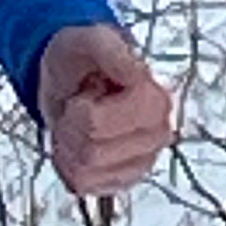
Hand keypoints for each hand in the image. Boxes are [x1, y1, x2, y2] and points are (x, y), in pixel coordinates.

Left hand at [39, 23, 173, 195]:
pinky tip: (77, 142)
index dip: (83, 109)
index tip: (91, 89)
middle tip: (81, 104)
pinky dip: (69, 164)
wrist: (68, 75)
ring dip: (69, 144)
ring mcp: (142, 161)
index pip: (101, 126)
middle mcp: (157, 134)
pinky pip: (84, 185)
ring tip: (79, 121)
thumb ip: (112, 51)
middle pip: (92, 151)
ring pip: (87, 170)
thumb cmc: (80, 56)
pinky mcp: (123, 180)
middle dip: (73, 126)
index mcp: (157, 100)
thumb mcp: (90, 39)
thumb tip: (139, 76)